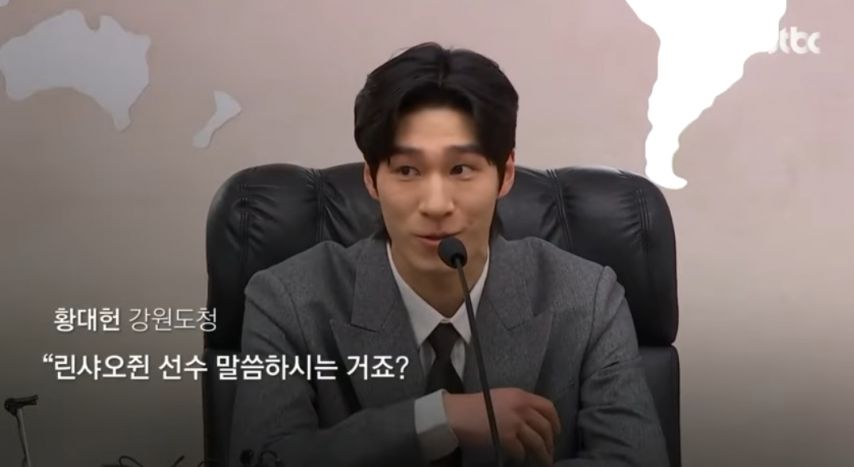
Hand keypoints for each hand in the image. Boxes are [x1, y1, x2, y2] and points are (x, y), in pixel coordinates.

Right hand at [443, 387, 560, 465]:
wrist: (456, 414)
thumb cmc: (475, 406)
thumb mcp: (501, 398)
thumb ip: (519, 405)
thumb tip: (532, 421)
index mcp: (521, 395)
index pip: (548, 407)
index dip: (555, 421)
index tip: (556, 432)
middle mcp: (521, 407)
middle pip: (546, 427)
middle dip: (550, 442)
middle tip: (549, 451)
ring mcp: (515, 423)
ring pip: (538, 442)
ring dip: (543, 454)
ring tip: (544, 462)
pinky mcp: (507, 437)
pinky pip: (521, 451)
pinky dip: (522, 457)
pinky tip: (519, 459)